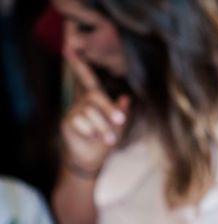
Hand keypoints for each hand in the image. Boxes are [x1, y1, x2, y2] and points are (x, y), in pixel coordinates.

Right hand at [61, 46, 128, 171]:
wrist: (92, 158)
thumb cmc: (106, 139)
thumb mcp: (118, 126)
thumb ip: (121, 112)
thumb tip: (126, 97)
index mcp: (95, 99)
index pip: (88, 79)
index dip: (80, 65)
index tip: (70, 49)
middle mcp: (82, 102)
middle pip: (94, 97)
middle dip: (109, 110)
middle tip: (120, 122)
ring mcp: (73, 111)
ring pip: (89, 112)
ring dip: (102, 127)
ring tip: (109, 139)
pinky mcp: (67, 122)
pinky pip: (80, 122)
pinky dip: (90, 131)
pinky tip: (91, 137)